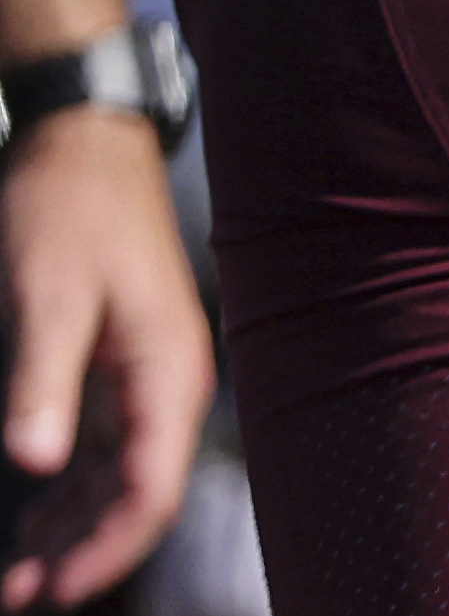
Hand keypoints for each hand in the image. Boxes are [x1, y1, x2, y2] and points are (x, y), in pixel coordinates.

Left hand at [0, 109, 202, 609]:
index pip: (149, 490)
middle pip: (137, 497)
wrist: (84, 145)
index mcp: (165, 371)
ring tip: (13, 577)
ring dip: (70, 532)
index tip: (50, 591)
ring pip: (117, 482)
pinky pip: (101, 453)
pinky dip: (66, 496)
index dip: (105, 551)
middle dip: (82, 554)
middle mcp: (166, 385)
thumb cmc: (66, 212)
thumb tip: (30, 465)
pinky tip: (30, 522)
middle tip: (14, 596)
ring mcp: (144, 379)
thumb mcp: (45, 296)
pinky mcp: (118, 370)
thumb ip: (40, 381)